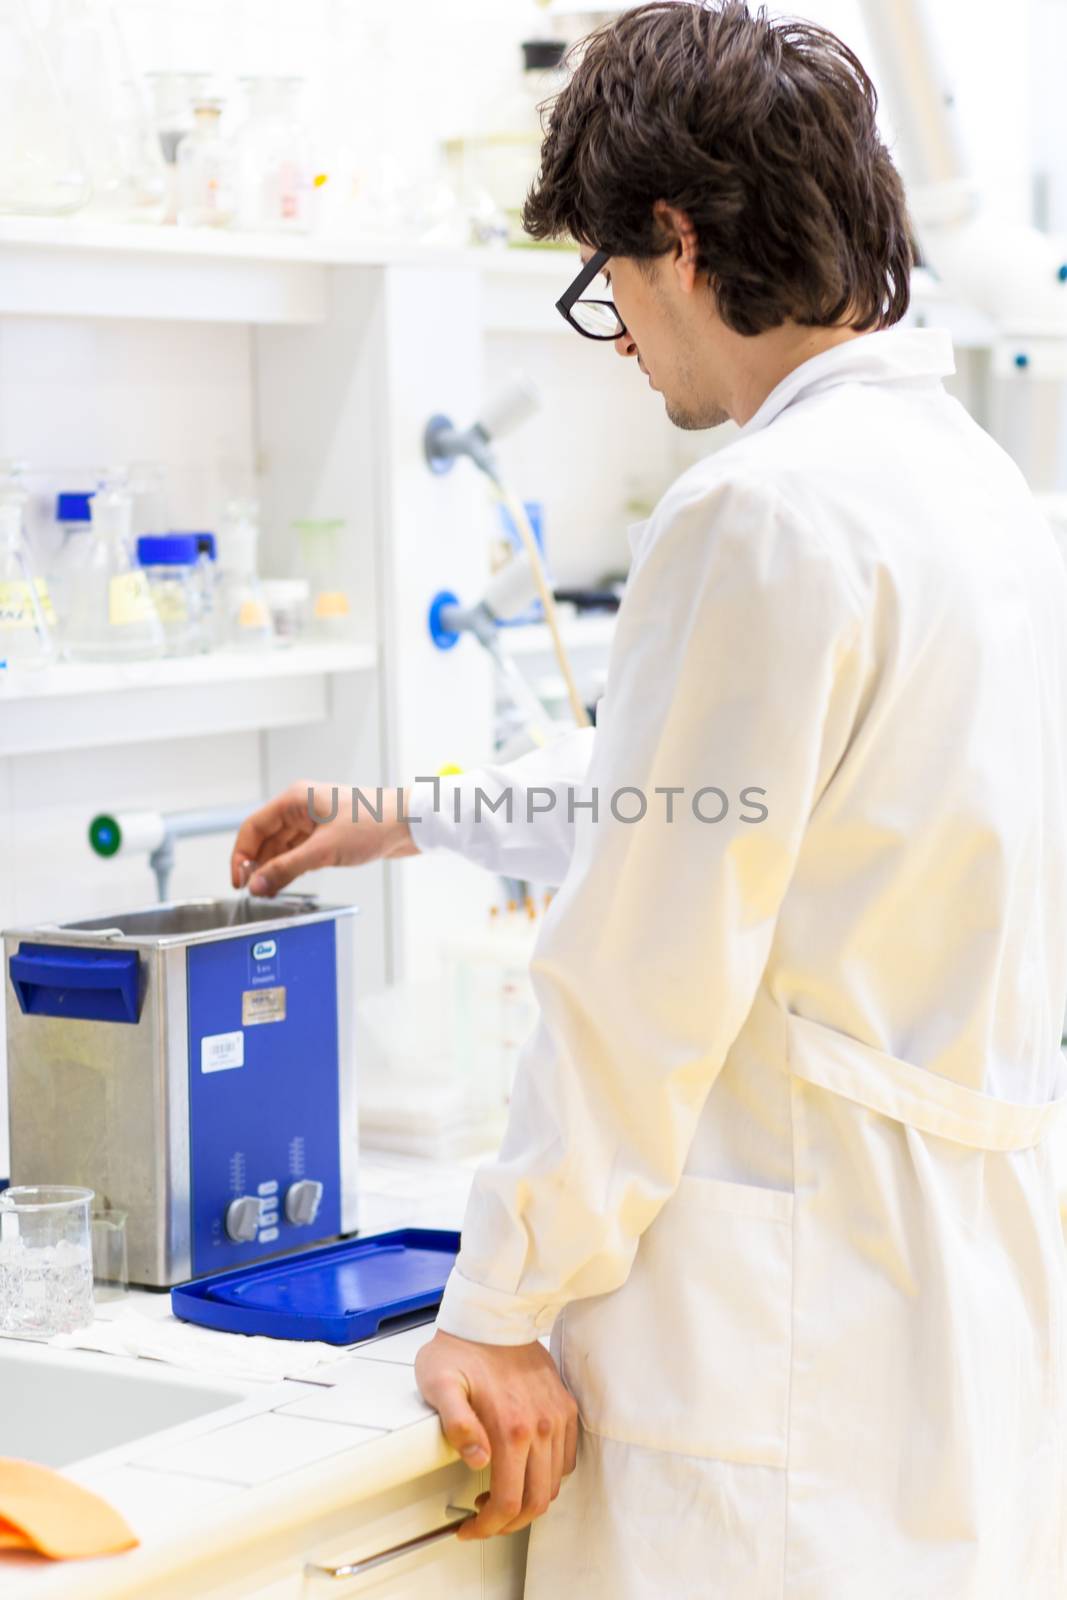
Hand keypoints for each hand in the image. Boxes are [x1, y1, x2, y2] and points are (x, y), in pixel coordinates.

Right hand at [230, 781, 419, 896]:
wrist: (410, 824)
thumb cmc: (373, 823)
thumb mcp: (324, 851)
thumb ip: (286, 869)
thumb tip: (257, 885)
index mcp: (294, 800)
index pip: (253, 828)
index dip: (241, 856)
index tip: (238, 883)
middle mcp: (300, 808)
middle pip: (265, 839)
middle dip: (258, 866)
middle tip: (255, 893)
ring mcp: (314, 821)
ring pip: (282, 848)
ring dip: (274, 869)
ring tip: (269, 894)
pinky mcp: (327, 835)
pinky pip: (299, 852)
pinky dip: (291, 868)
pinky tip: (287, 884)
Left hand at [415, 1330, 578, 1539]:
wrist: (492, 1315)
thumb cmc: (460, 1348)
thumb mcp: (440, 1384)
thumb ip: (457, 1425)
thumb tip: (478, 1460)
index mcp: (510, 1427)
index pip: (509, 1501)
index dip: (489, 1527)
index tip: (471, 1529)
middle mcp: (541, 1426)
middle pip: (537, 1501)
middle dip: (510, 1523)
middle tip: (485, 1520)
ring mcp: (557, 1416)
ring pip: (554, 1483)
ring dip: (529, 1500)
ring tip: (501, 1494)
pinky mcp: (565, 1406)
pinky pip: (567, 1457)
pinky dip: (549, 1475)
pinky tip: (525, 1470)